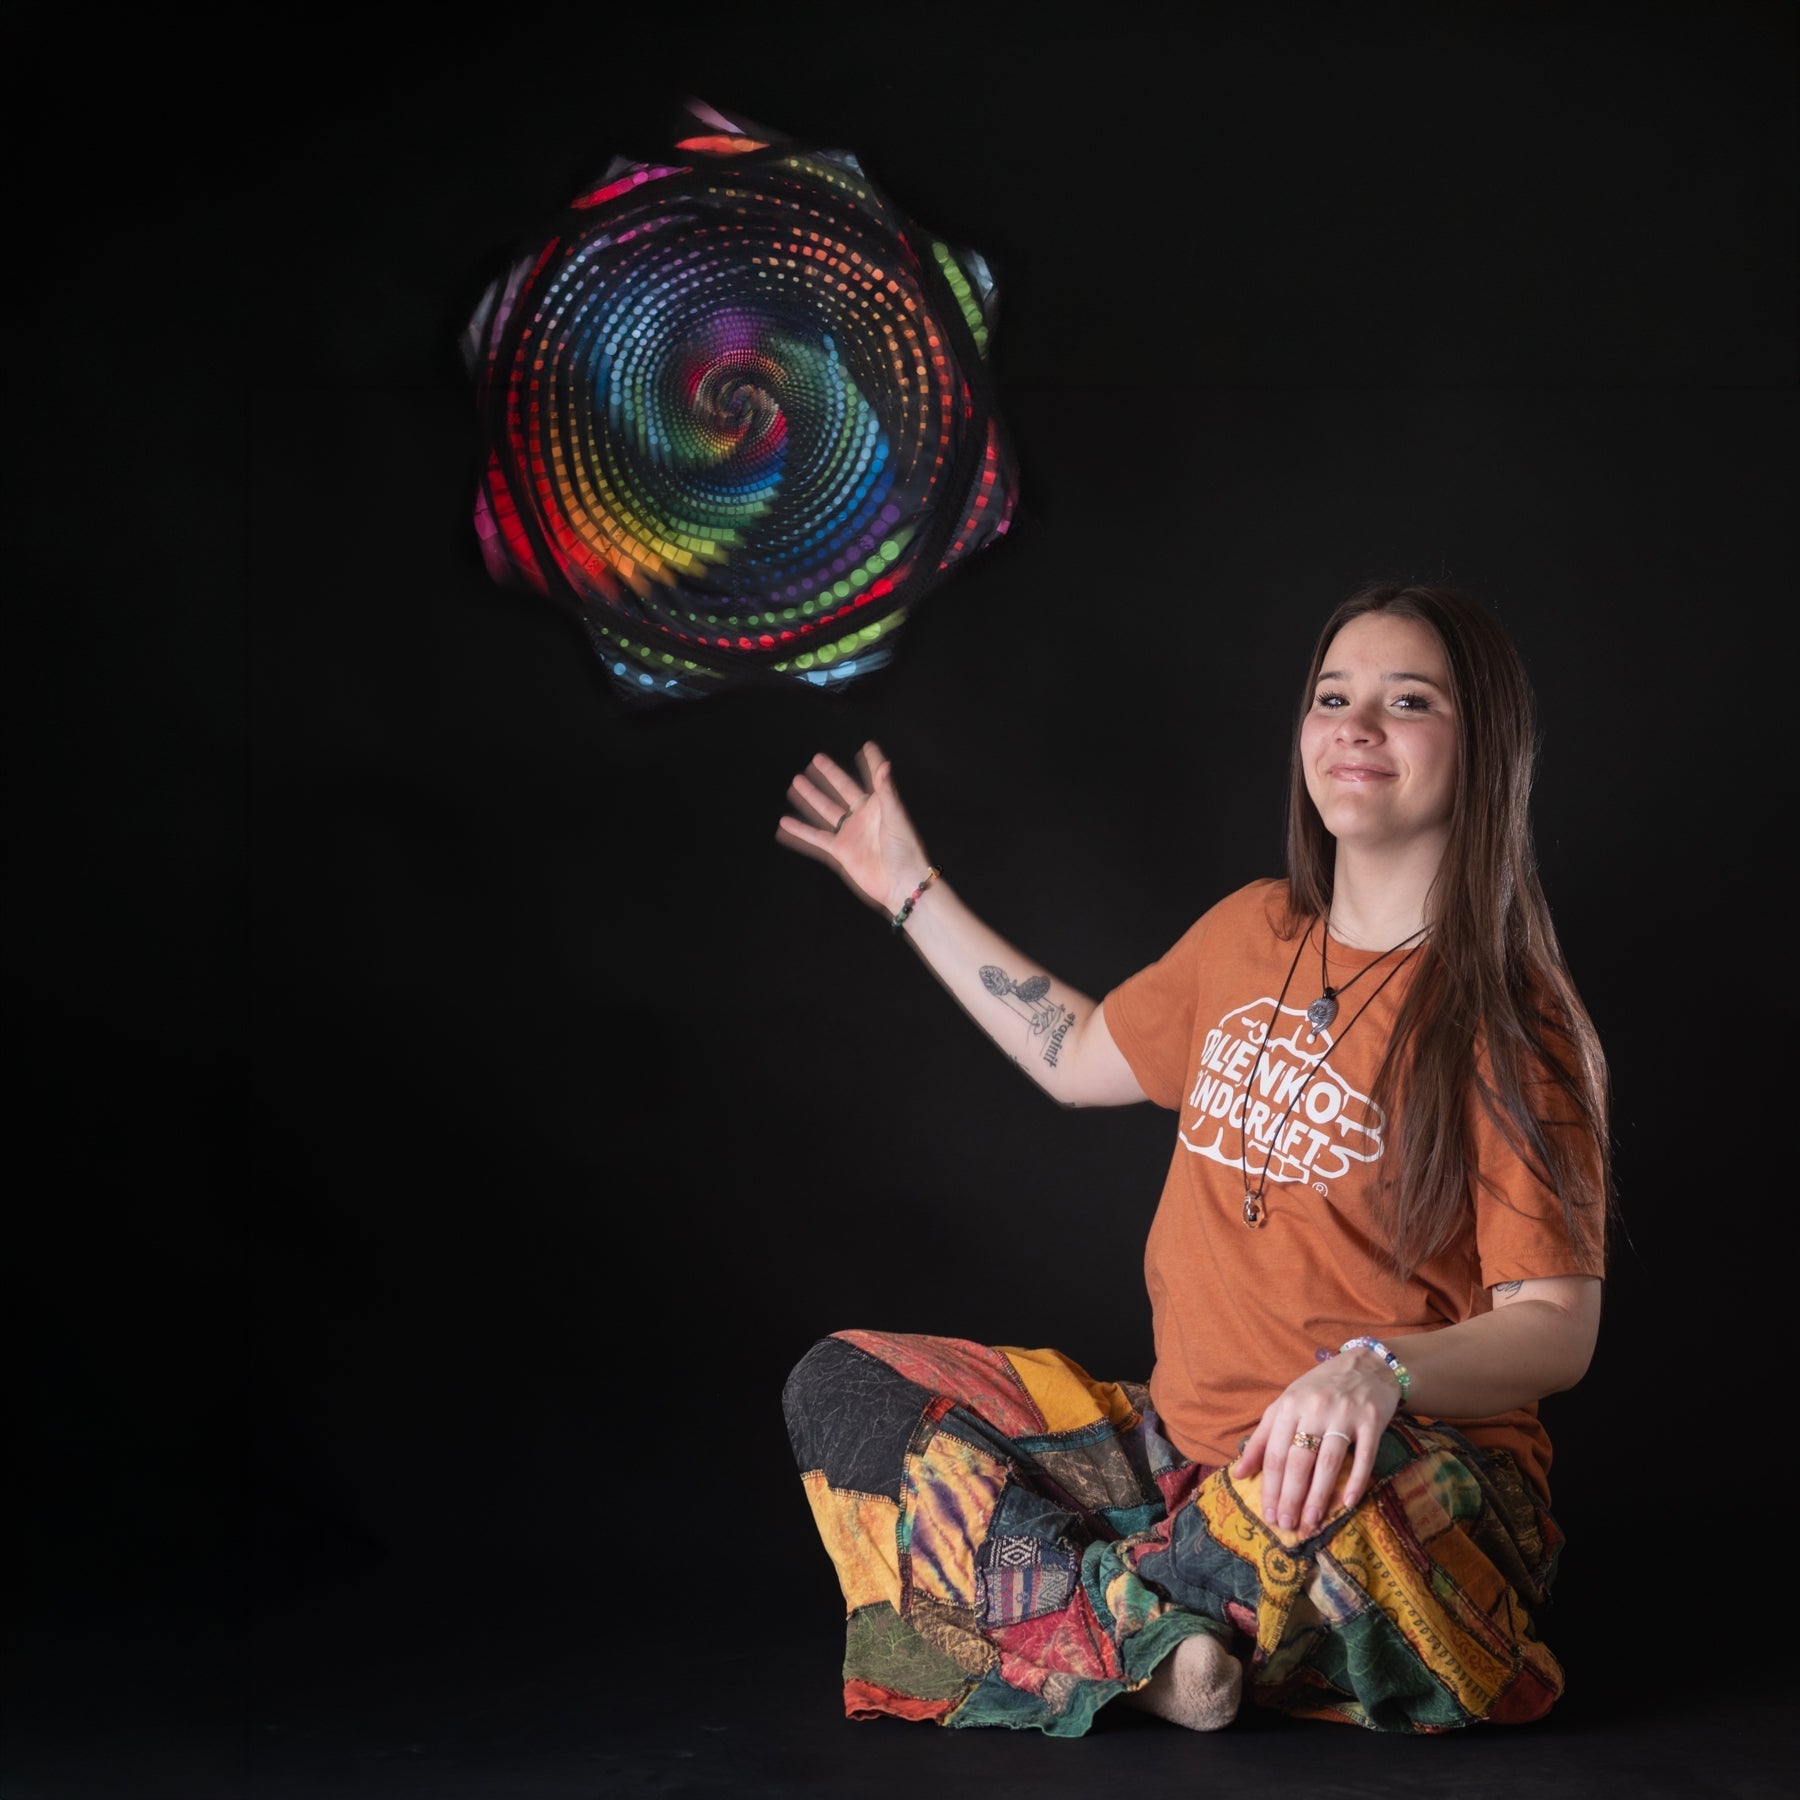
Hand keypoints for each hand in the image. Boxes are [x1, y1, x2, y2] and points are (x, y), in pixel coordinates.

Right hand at [776, 741, 931, 916]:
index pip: (875, 777)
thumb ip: (887, 791)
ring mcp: (851, 833)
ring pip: (825, 810)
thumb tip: (885, 764)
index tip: (868, 746)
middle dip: (830, 774)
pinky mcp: (840, 851)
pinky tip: (784, 823)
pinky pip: (815, 838)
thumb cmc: (905, 849)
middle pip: (843, 789)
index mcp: (880, 805)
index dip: (872, 762)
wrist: (900, 883)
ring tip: (796, 782)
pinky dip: (799, 831)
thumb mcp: (896, 816)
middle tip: (817, 758)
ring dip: (811, 796)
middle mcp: (864, 816)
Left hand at [1231, 1347, 1402, 1534]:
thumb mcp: (1286, 1404)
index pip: (1275, 1452)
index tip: (1267, 1514)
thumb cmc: (1320, 1388)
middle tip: (1285, 1524)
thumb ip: (1262, 1438)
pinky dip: (1356, 1481)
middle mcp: (1314, 1409)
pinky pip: (1364, 1456)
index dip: (1270, 1486)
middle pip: (1299, 1460)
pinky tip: (1347, 1504)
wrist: (1367, 1364)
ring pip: (1328, 1462)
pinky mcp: (1371, 1420)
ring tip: (1310, 1522)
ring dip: (1318, 1496)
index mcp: (1289, 1405)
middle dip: (1290, 1496)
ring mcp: (1344, 1414)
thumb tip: (1239, 1473)